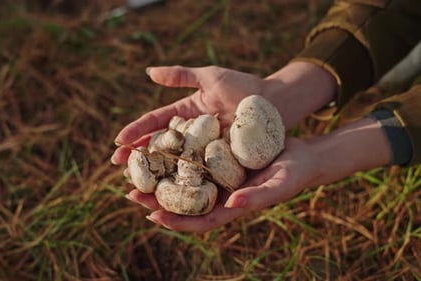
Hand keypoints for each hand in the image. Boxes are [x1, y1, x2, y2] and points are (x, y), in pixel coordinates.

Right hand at [111, 62, 337, 164]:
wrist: (277, 102)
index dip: (136, 132)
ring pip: (174, 165)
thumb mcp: (210, 77)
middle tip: (118, 166)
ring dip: (154, 175)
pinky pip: (196, 175)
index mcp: (185, 115)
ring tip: (135, 184)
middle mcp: (191, 136)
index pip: (155, 124)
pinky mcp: (219, 165)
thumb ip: (180, 75)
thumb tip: (148, 72)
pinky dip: (180, 185)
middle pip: (159, 148)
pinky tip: (166, 193)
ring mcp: (204, 152)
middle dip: (138, 157)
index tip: (118, 141)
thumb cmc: (244, 87)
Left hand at [126, 118, 390, 232]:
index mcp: (231, 207)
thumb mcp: (279, 185)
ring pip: (183, 182)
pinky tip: (159, 147)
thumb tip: (232, 203)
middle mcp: (220, 195)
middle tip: (130, 193)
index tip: (152, 215)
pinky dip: (175, 158)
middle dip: (156, 200)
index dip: (176, 221)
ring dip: (160, 178)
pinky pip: (192, 161)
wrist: (301, 155)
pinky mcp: (218, 161)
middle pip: (183, 203)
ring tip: (134, 172)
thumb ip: (258, 196)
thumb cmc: (294, 174)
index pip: (199, 222)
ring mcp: (218, 178)